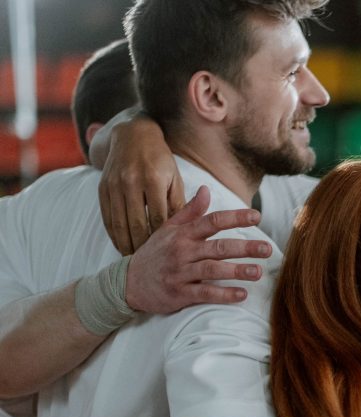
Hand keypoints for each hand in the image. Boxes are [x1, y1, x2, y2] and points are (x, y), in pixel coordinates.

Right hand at [99, 114, 184, 252]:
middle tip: (152, 265)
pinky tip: (121, 246)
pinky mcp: (101, 188)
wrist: (132, 136)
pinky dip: (113, 234)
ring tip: (136, 261)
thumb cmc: (161, 162)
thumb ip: (180, 204)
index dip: (163, 240)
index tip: (169, 257)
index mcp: (153, 179)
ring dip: (126, 245)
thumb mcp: (175, 179)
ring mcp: (113, 185)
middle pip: (136, 224)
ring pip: (119, 223)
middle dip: (144, 247)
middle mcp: (130, 182)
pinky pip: (106, 217)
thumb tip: (189, 233)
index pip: (158, 218)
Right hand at [125, 186, 270, 313]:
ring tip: (258, 272)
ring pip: (212, 270)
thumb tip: (206, 189)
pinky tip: (241, 295)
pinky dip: (223, 294)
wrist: (128, 283)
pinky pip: (204, 293)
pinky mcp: (179, 293)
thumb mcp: (168, 229)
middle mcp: (182, 251)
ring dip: (236, 271)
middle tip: (267, 249)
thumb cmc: (155, 254)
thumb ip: (190, 211)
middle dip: (244, 248)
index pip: (213, 221)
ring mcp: (180, 273)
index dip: (235, 218)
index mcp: (183, 234)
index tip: (257, 216)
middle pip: (218, 247)